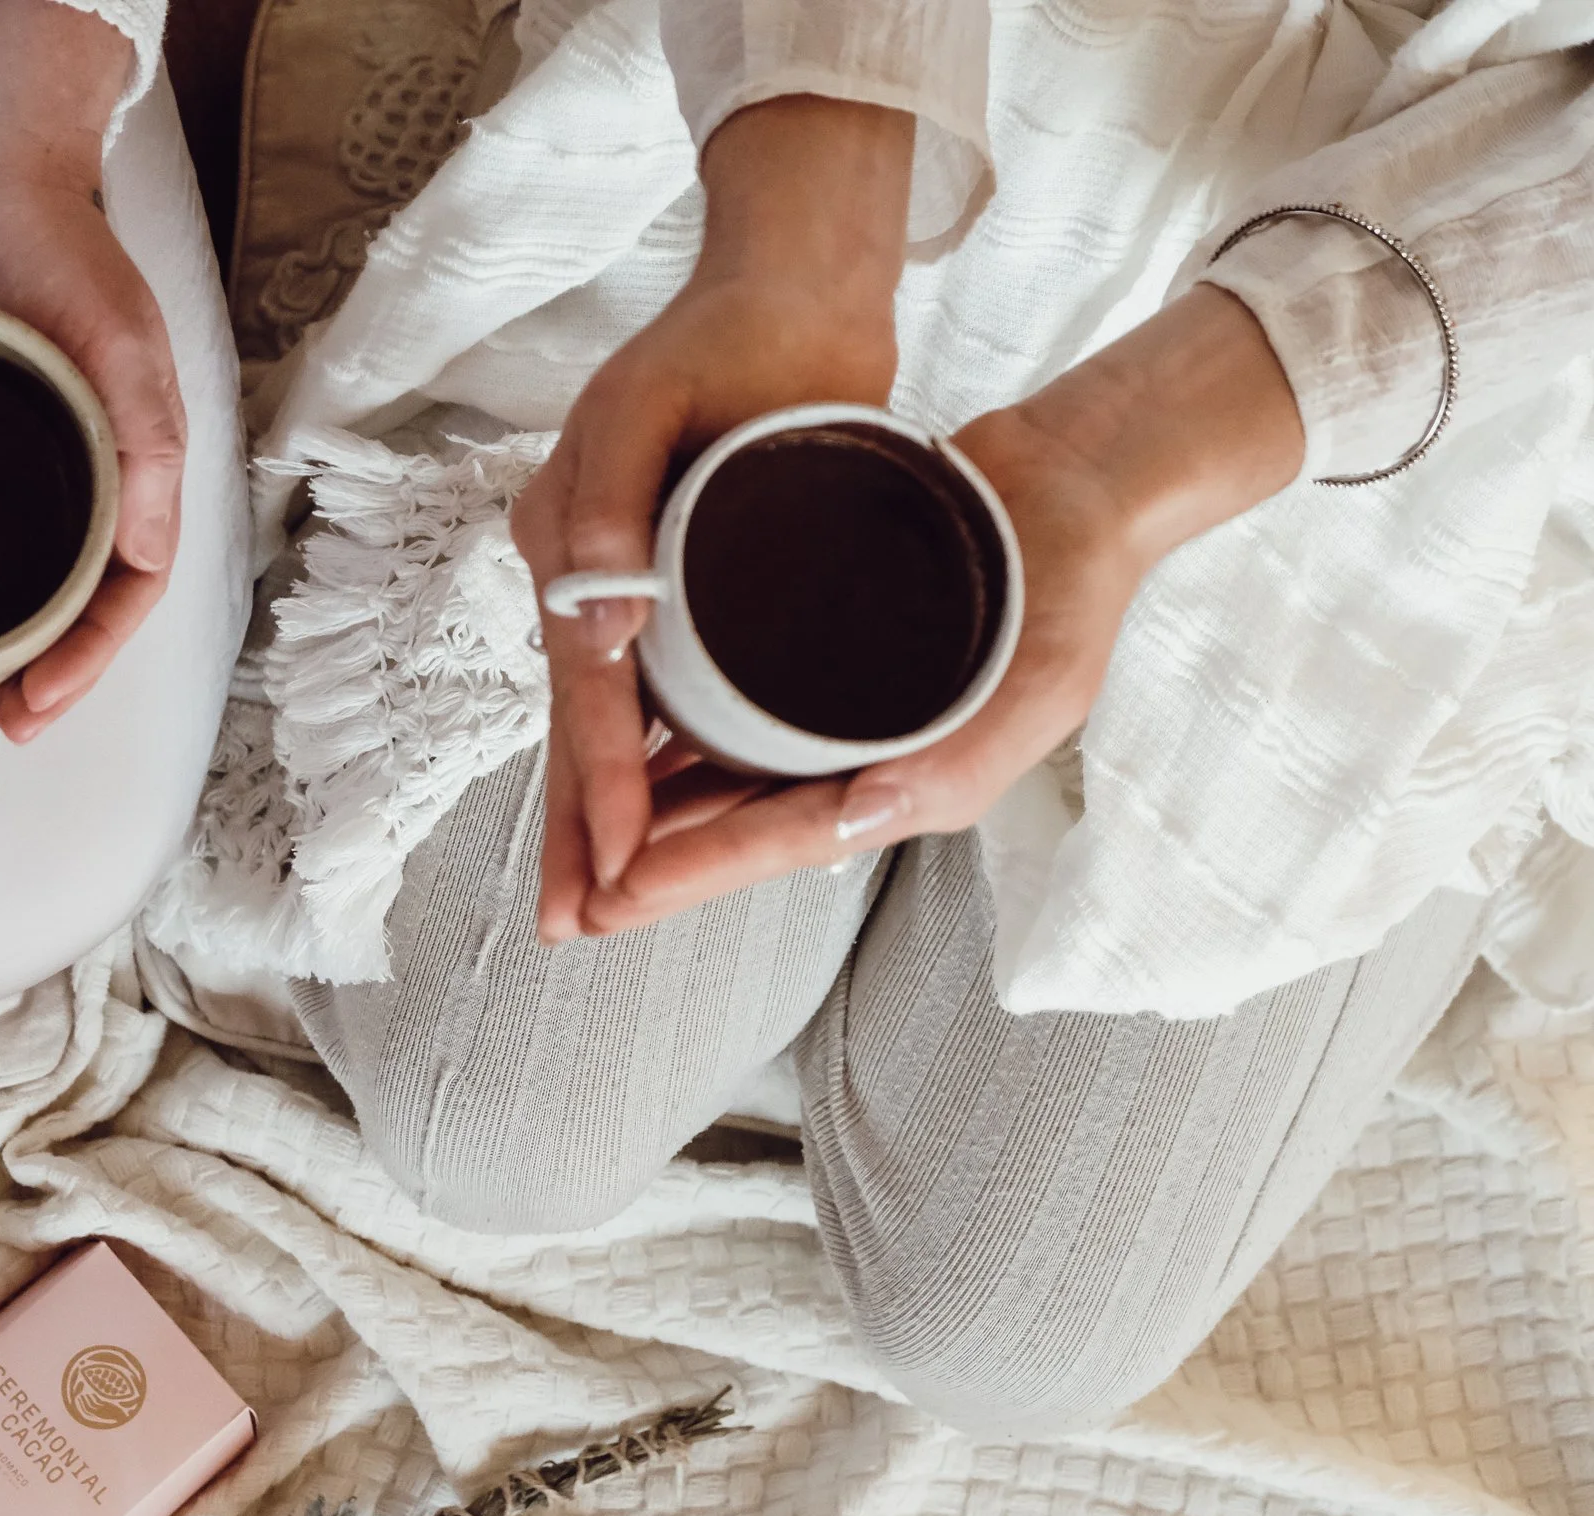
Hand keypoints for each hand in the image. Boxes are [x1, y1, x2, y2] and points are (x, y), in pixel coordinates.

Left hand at [0, 0, 183, 744]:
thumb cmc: (55, 246)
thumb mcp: (111, 340)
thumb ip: (142, 440)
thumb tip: (148, 554)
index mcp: (138, 460)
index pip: (129, 591)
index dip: (89, 663)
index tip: (33, 707)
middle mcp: (95, 472)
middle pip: (83, 604)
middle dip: (48, 674)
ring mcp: (38, 463)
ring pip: (33, 581)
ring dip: (5, 644)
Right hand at [512, 96, 912, 940]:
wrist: (794, 288)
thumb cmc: (728, 338)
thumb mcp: (650, 405)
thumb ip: (608, 506)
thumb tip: (593, 625)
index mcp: (571, 550)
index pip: (585, 694)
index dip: (596, 788)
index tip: (612, 871)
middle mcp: (592, 580)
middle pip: (583, 730)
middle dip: (578, 834)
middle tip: (569, 926)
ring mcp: (637, 588)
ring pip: (618, 727)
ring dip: (611, 814)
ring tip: (608, 898)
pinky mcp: (689, 587)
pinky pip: (660, 696)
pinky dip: (657, 762)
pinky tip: (669, 816)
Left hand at [574, 286, 1306, 935]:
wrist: (1069, 483)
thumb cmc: (1072, 582)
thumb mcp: (1043, 678)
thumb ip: (968, 755)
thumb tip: (873, 815)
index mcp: (910, 780)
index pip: (786, 836)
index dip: (702, 867)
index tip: (622, 888)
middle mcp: (862, 759)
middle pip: (739, 825)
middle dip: (657, 868)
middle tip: (574, 903)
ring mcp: (835, 714)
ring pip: (724, 777)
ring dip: (652, 809)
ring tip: (577, 838)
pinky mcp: (814, 659)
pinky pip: (732, 711)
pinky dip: (677, 731)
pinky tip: (621, 736)